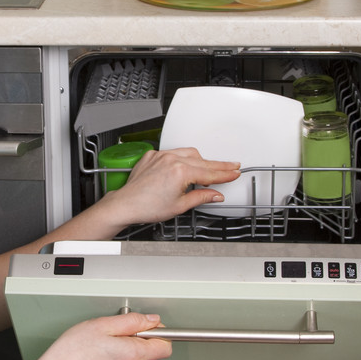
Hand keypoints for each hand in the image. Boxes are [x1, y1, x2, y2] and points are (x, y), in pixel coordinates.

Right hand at [32, 312, 171, 359]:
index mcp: (133, 354)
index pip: (165, 346)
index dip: (159, 331)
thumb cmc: (75, 350)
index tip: (146, 323)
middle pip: (149, 349)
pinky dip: (116, 353)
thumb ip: (133, 321)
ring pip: (135, 355)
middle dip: (136, 335)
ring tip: (103, 339)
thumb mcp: (104, 324)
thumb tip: (152, 320)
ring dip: (124, 344)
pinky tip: (99, 349)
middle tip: (113, 329)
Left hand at [102, 147, 240, 224]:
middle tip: (231, 167)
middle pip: (202, 161)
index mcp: (180, 171)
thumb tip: (215, 195)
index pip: (209, 173)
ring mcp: (160, 155)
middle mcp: (171, 159)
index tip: (235, 172)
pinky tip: (184, 166)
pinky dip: (181, 158)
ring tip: (208, 169)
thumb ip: (201, 197)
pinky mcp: (152, 155)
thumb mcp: (180, 205)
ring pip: (188, 152)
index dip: (225, 174)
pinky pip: (172, 152)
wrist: (125, 204)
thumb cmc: (147, 207)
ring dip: (200, 160)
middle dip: (218, 165)